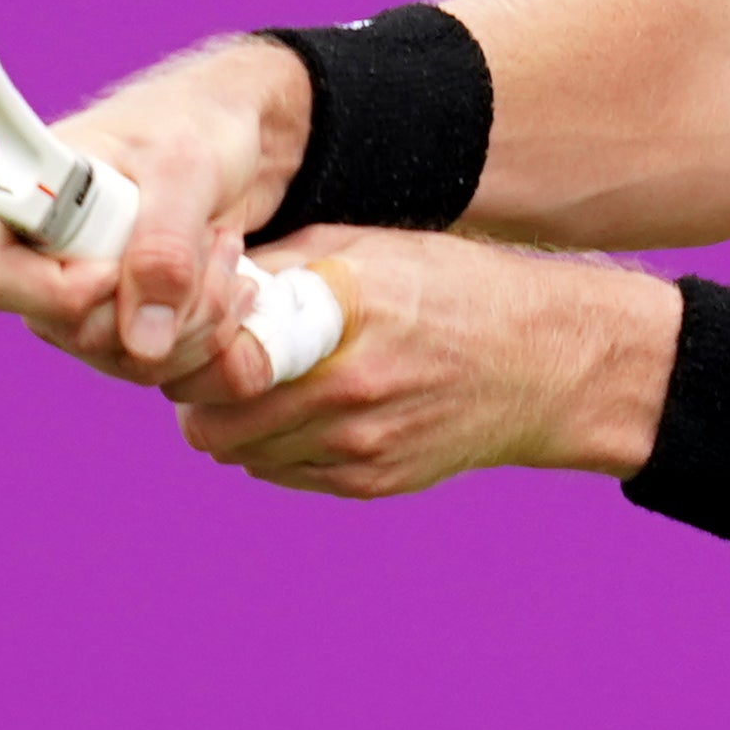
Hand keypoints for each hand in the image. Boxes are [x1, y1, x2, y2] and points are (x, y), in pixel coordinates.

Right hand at [0, 37, 310, 385]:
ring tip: (226, 248)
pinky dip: (210, 331)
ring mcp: (74, 300)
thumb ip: (163, 246)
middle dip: (161, 299)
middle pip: (74, 331)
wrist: (235, 135)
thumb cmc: (193, 124)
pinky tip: (231, 277)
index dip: (62, 291)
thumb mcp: (185, 167)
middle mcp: (32, 259)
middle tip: (211, 239)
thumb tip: (142, 342)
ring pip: (126, 357)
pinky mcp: (120, 325)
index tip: (120, 262)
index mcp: (15, 199)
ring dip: (198, 315)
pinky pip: (158, 363)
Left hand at [165, 234, 677, 498]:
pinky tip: (305, 409)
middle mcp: (348, 386)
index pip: (213, 356)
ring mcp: (360, 443)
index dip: (185, 348)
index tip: (192, 331)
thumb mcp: (366, 248)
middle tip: (213, 364)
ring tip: (262, 384)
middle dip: (198, 392)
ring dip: (232, 421)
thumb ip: (280, 265)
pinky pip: (280, 472)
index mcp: (342, 312)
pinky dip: (274, 446)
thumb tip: (195, 277)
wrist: (544, 362)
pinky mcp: (371, 480)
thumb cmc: (452, 289)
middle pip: (209, 419)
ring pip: (237, 452)